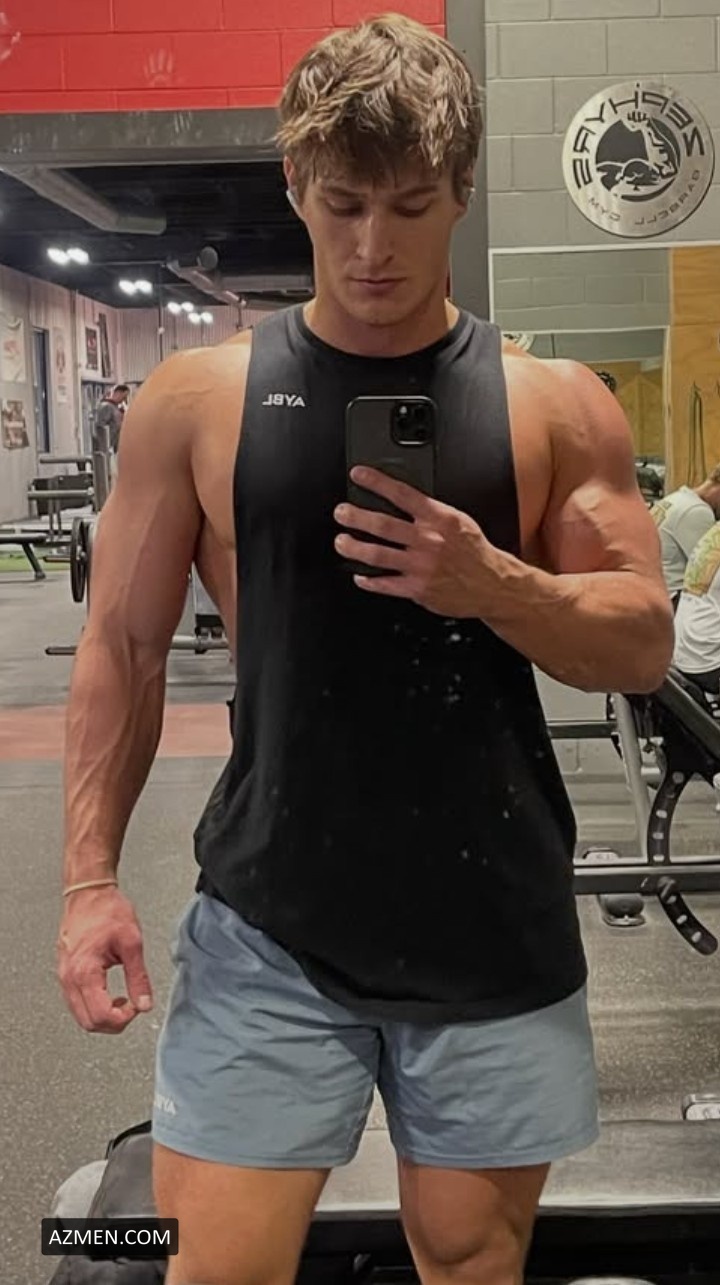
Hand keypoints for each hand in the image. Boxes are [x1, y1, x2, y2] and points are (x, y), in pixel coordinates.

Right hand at [57, 886, 152, 1034]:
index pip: (100, 1017)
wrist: (89, 893)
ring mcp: (64, 976)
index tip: (136, 1007)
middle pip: (88, 1023)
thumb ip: (138, 978)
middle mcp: (69, 977)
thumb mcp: (132, 943)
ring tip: (121, 1000)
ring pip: (80, 1015)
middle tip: (131, 1007)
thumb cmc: (108, 910)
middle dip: (113, 1023)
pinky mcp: (65, 972)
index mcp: (85, 972)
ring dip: (102, 1016)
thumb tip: (144, 1004)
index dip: (123, 1019)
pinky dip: (93, 1006)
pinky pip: (76, 1001)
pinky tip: (108, 993)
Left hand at [334, 467, 502, 616]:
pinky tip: (360, 576)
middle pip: (383, 525)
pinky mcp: (418, 589)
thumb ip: (430, 511)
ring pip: (378, 555)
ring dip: (354, 548)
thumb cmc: (474, 551)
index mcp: (439, 519)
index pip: (402, 494)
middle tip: (341, 512)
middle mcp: (429, 541)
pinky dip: (369, 580)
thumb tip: (400, 498)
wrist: (492, 584)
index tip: (358, 475)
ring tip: (342, 542)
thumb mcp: (458, 520)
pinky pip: (386, 584)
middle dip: (356, 517)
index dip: (377, 482)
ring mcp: (422, 566)